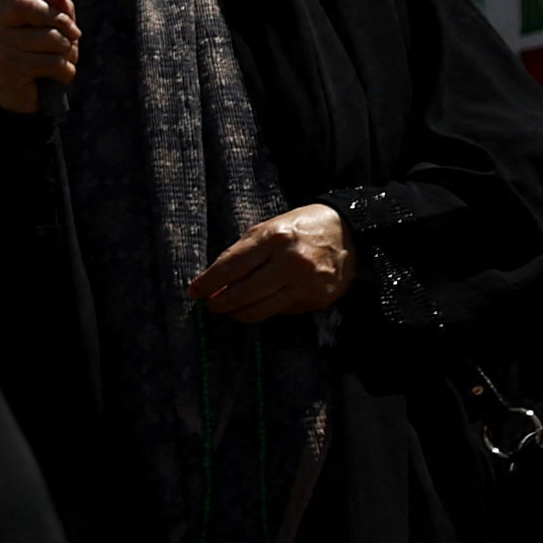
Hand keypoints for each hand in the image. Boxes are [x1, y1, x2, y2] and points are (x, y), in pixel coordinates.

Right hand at [0, 0, 79, 114]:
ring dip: (65, 55)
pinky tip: (51, 80)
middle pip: (35, 8)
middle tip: (71, 39)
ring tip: (55, 65)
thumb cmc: (43, 63)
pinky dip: (63, 73)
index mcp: (9, 7)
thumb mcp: (59, 33)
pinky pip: (52, 62)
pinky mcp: (5, 66)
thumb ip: (62, 11)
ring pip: (50, 39)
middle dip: (60, 24)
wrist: (23, 103)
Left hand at [198, 201, 356, 321]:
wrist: (348, 232)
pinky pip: (278, 313)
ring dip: (236, 314)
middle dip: (218, 303)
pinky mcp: (317, 299)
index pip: (229, 268)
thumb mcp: (266, 229)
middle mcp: (291, 262)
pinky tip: (256, 304)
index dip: (207, 284)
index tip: (194, 292)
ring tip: (228, 309)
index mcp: (273, 238)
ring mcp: (306, 283)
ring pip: (258, 311)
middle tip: (210, 304)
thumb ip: (239, 254)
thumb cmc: (298, 228)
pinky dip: (262, 311)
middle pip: (241, 294)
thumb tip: (211, 283)